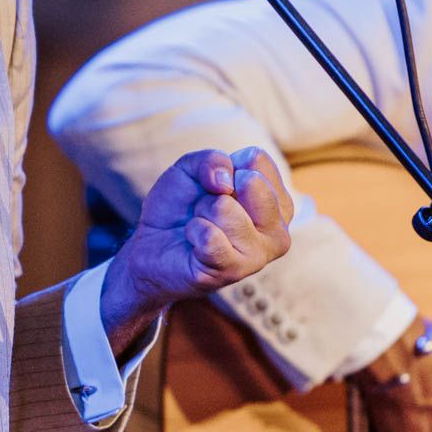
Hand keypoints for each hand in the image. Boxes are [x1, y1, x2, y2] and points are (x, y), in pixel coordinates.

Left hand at [101, 147, 291, 350]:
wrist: (152, 245)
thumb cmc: (182, 207)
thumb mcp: (192, 168)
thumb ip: (213, 159)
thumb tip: (225, 183)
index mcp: (278, 202)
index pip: (256, 160)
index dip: (225, 167)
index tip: (216, 188)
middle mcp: (278, 231)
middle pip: (250, 182)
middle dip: (214, 191)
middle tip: (206, 210)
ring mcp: (259, 255)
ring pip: (224, 208)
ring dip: (201, 213)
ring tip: (200, 227)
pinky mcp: (233, 272)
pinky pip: (209, 236)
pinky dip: (193, 232)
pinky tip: (195, 244)